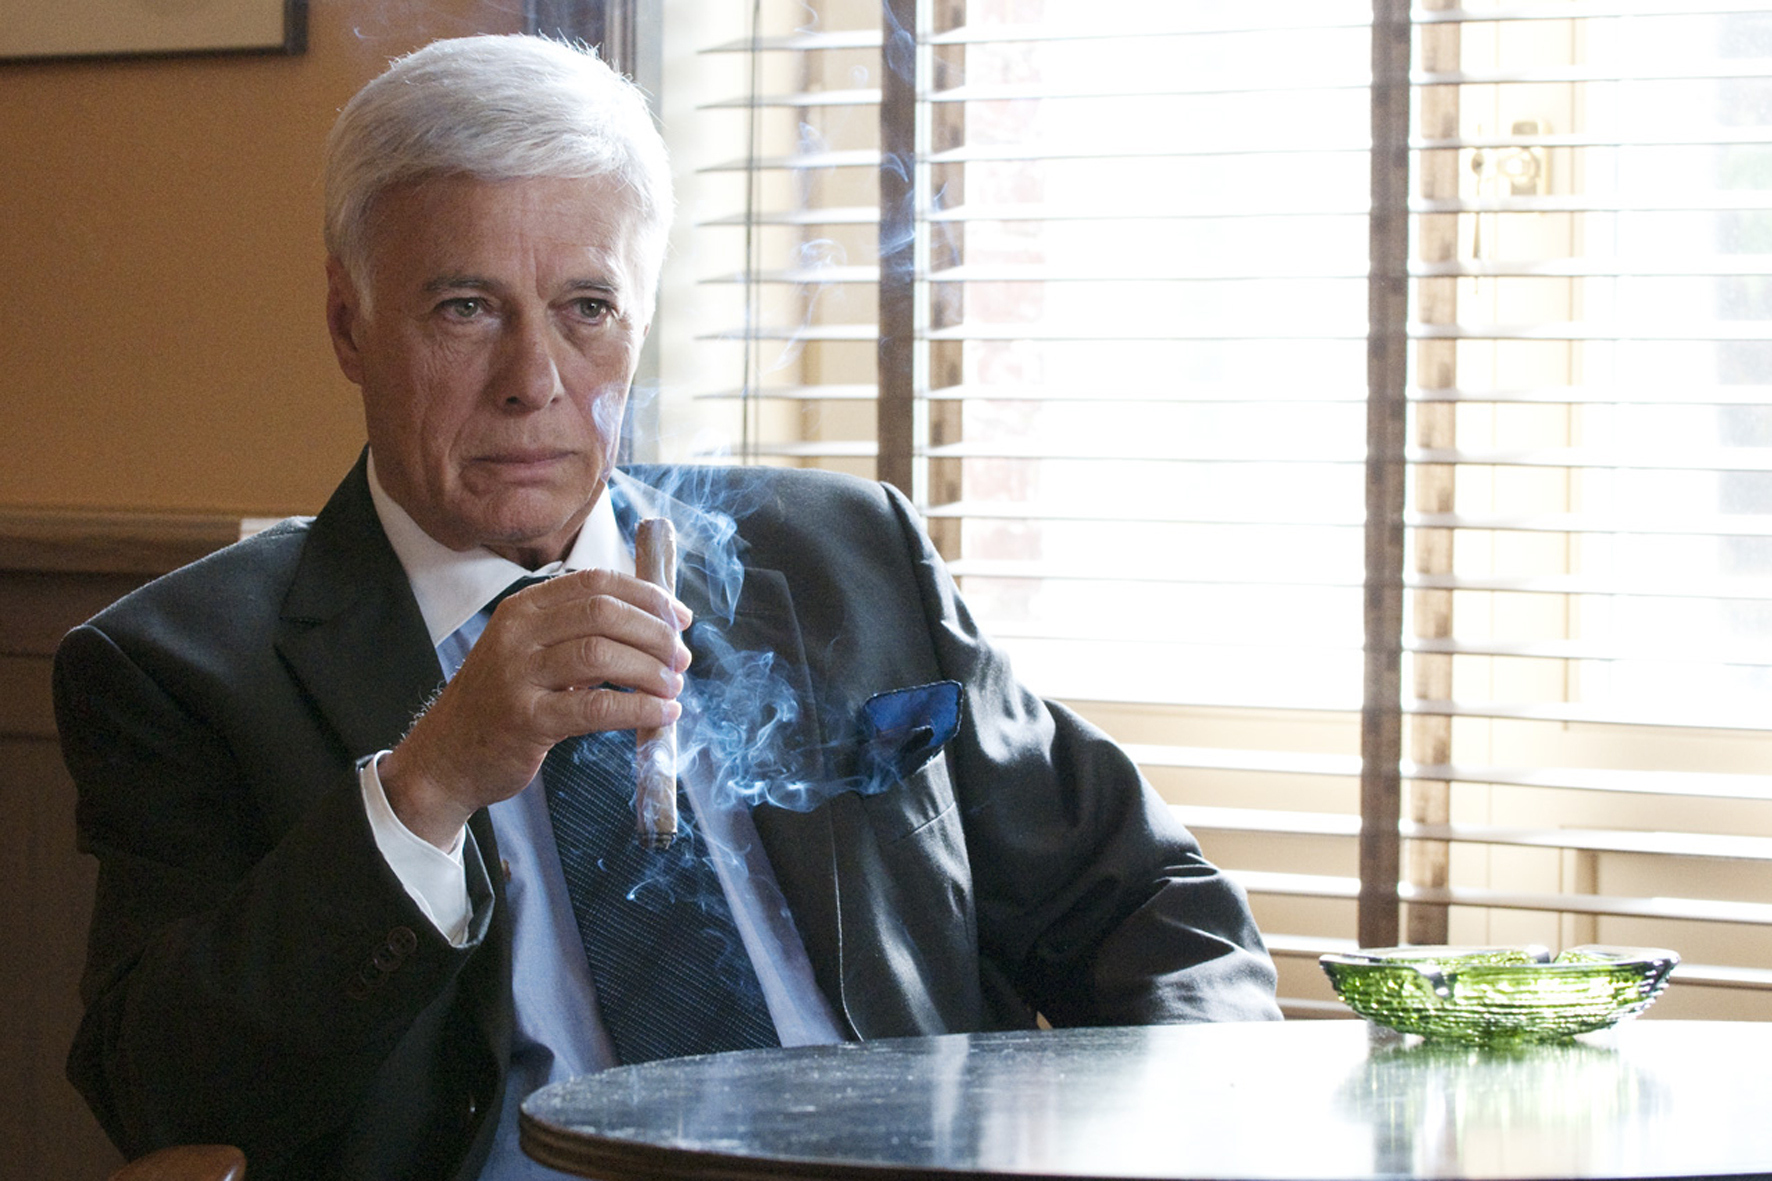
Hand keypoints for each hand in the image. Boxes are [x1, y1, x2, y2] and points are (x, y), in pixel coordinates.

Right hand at [379, 569, 692, 846]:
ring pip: (602, 655)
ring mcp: (517, 675)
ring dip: (650, 670)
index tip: (680, 617)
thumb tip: (657, 627)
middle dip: (655, 633)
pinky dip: (638, 708)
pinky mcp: (526, 719)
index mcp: (524, 608)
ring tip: (674, 687)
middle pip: (604, 613)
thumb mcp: (534, 653)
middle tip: (682, 658)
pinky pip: (595, 706)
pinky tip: (661, 714)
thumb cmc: (505, 702)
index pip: (596, 582)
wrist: (447, 756)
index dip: (647, 596)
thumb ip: (583, 635)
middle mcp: (517, 633)